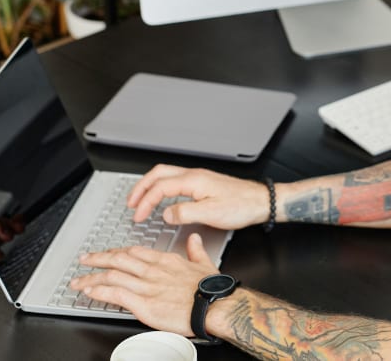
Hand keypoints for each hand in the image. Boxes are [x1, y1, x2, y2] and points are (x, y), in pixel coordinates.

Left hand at [71, 233, 215, 336]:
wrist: (215, 306)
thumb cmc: (211, 289)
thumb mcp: (205, 263)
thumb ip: (196, 250)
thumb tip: (194, 240)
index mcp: (165, 260)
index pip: (135, 252)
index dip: (117, 252)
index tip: (108, 253)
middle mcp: (152, 270)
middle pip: (118, 259)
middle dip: (98, 259)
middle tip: (84, 260)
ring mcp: (146, 286)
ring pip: (112, 276)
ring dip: (92, 277)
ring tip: (78, 281)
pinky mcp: (142, 303)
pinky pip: (114, 294)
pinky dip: (99, 291)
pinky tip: (89, 292)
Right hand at [128, 164, 268, 228]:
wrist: (260, 202)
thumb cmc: (241, 206)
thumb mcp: (211, 214)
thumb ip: (185, 213)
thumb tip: (165, 214)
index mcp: (193, 180)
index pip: (159, 187)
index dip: (145, 202)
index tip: (138, 216)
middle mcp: (194, 175)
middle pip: (158, 174)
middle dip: (140, 187)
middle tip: (130, 203)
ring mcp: (198, 178)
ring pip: (166, 175)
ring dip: (150, 186)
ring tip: (140, 200)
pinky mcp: (203, 183)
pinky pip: (175, 180)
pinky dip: (162, 188)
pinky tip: (162, 199)